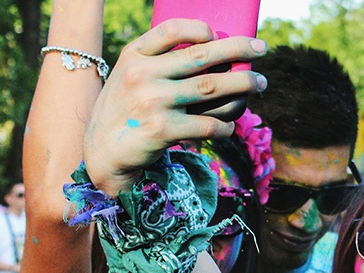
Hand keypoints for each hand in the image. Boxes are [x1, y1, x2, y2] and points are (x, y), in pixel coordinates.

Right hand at [83, 19, 267, 194]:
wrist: (103, 153)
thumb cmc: (125, 111)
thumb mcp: (128, 76)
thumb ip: (157, 63)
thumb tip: (214, 53)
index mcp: (134, 55)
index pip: (172, 29)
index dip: (201, 29)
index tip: (218, 35)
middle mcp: (142, 74)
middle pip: (201, 55)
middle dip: (238, 49)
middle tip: (261, 49)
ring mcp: (153, 101)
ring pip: (211, 86)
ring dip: (243, 85)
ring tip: (260, 83)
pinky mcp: (163, 130)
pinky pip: (208, 124)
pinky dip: (225, 125)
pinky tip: (230, 126)